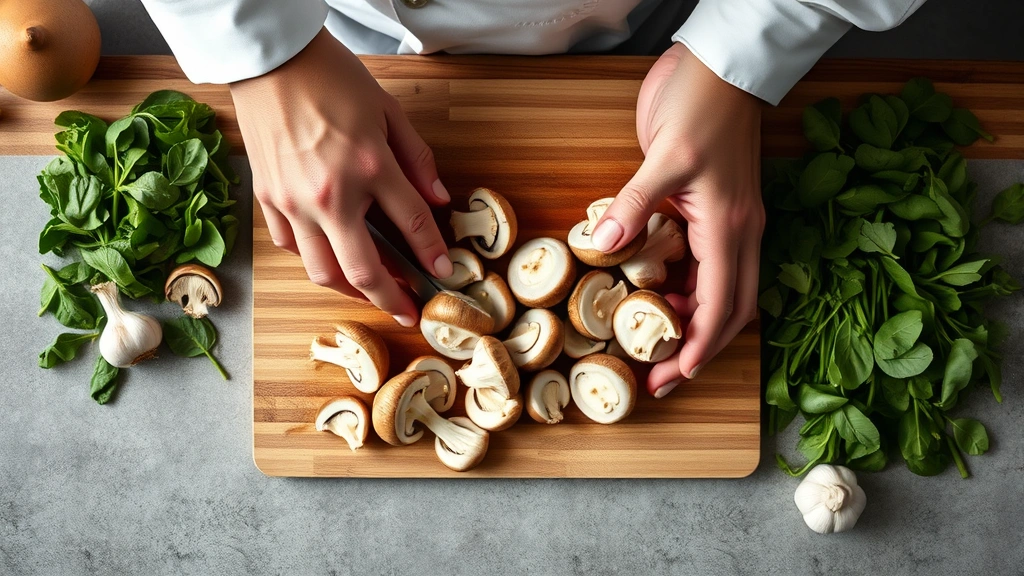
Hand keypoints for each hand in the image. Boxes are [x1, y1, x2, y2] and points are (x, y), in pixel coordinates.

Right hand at [230, 29, 451, 326]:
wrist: (271, 59)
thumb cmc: (330, 77)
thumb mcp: (389, 112)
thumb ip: (418, 160)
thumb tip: (438, 198)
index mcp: (370, 166)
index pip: (412, 225)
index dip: (432, 254)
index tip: (442, 272)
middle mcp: (331, 194)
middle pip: (364, 269)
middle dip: (391, 300)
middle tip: (408, 312)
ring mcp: (294, 202)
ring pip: (323, 271)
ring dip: (351, 291)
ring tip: (372, 293)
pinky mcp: (268, 199)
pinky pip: (292, 247)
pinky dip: (315, 260)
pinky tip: (333, 260)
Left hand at [592, 43, 764, 396]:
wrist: (722, 64)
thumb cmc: (702, 104)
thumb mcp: (664, 155)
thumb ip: (634, 204)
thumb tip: (602, 247)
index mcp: (731, 227)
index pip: (721, 307)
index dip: (698, 349)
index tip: (672, 377)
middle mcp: (738, 231)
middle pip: (728, 310)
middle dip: (698, 349)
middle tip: (659, 376)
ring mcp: (729, 221)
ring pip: (721, 290)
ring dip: (691, 320)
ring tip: (650, 341)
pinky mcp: (714, 209)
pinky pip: (706, 263)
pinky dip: (684, 287)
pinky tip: (653, 294)